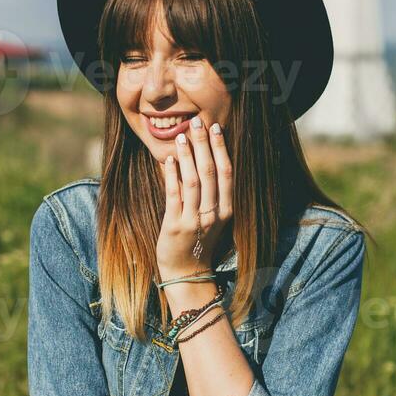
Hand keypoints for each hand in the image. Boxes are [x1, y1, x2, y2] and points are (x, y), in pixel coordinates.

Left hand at [156, 118, 233, 279]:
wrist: (187, 273)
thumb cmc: (198, 242)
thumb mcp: (213, 218)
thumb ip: (211, 194)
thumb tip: (203, 160)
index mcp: (226, 210)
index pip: (227, 173)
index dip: (221, 149)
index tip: (216, 128)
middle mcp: (213, 214)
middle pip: (210, 172)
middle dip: (203, 145)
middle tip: (196, 123)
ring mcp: (195, 220)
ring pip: (193, 181)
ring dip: (187, 156)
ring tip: (180, 137)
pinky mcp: (176, 226)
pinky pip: (174, 196)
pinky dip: (172, 176)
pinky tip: (169, 161)